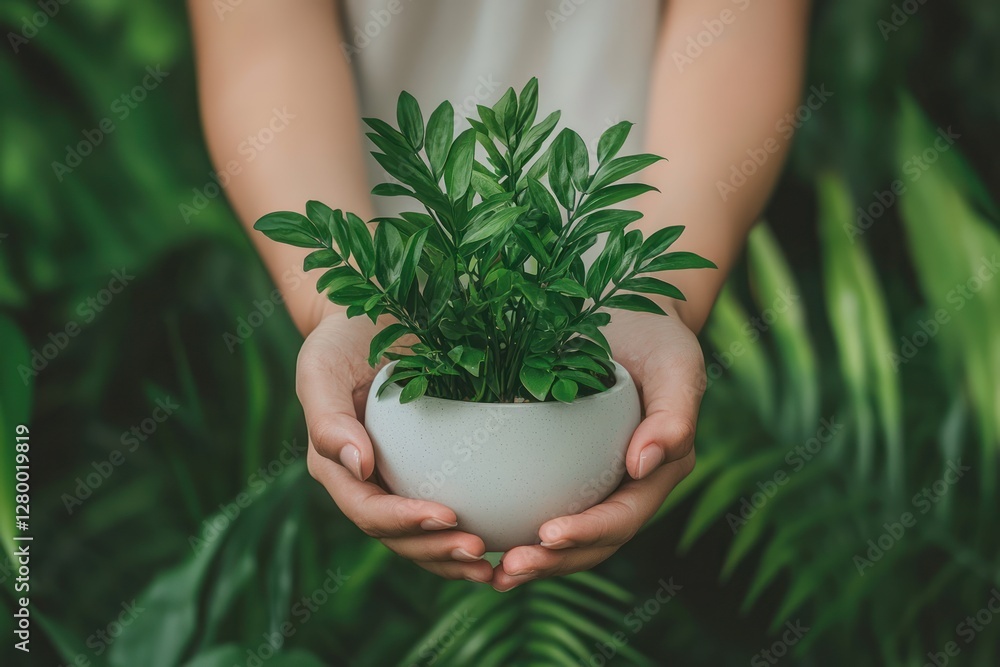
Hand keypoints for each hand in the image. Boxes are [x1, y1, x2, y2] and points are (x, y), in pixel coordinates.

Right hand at [298, 311, 494, 582]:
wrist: (372, 313)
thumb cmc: (342, 338)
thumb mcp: (321, 368)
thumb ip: (327, 417)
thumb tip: (358, 466)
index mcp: (337, 467)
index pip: (368, 509)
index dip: (403, 522)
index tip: (447, 517)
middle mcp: (367, 483)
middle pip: (398, 536)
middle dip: (435, 550)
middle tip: (479, 550)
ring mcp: (398, 480)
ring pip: (423, 538)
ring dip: (454, 557)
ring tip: (495, 564)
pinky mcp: (429, 471)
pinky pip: (450, 509)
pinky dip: (474, 529)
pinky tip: (506, 540)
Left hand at [491, 308, 703, 590]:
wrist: (628, 309)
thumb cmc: (656, 335)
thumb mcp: (677, 364)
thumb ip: (674, 414)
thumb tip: (644, 464)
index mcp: (658, 472)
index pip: (622, 516)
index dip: (587, 534)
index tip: (546, 535)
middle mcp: (628, 486)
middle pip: (593, 543)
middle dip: (554, 562)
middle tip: (507, 569)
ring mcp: (596, 482)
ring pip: (566, 538)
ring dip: (534, 561)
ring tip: (493, 572)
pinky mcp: (566, 469)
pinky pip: (541, 505)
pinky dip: (515, 527)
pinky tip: (478, 536)